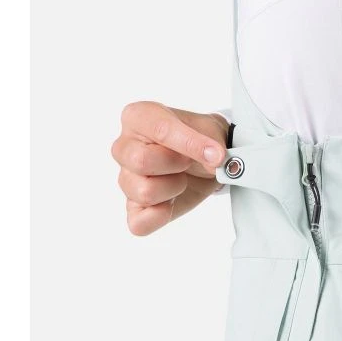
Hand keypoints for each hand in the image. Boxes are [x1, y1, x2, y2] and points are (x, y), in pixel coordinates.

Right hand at [111, 101, 228, 235]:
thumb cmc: (200, 139)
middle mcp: (124, 147)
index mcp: (138, 117)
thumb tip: (214, 161)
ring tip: (181, 178)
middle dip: (177, 165)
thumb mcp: (210, 131)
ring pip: (144, 192)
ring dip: (174, 188)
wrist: (208, 159)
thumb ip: (211, 142)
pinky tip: (172, 202)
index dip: (190, 144)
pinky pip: (139, 222)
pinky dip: (161, 216)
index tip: (217, 155)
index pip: (159, 129)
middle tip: (188, 162)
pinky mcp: (134, 208)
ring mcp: (126, 179)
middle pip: (141, 161)